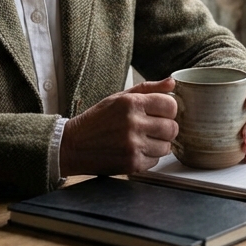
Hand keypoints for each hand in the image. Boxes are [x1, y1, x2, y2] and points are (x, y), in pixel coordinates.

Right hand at [59, 78, 178, 176]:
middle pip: (172, 128)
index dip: (168, 110)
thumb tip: (171, 82)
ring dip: (158, 144)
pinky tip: (134, 150)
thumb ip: (147, 89)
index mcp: (131, 103)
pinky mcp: (132, 163)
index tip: (160, 113)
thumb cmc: (97, 119)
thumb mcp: (118, 97)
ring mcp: (133, 145)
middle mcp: (133, 123)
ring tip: (141, 140)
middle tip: (152, 128)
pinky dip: (148, 157)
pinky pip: (155, 161)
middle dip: (165, 128)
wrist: (73, 145)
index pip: (171, 105)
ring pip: (167, 147)